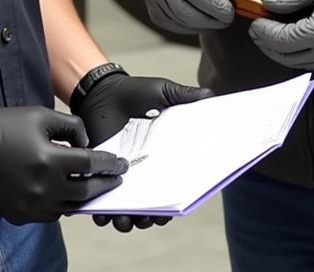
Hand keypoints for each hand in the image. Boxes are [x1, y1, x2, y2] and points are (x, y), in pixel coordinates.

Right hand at [0, 106, 127, 223]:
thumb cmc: (3, 126)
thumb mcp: (40, 115)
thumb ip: (70, 127)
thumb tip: (86, 144)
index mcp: (50, 160)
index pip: (90, 165)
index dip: (108, 164)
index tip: (121, 164)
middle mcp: (44, 188)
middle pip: (85, 191)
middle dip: (103, 184)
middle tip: (116, 179)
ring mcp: (31, 205)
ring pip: (69, 207)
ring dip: (84, 197)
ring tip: (94, 187)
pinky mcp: (20, 214)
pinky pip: (50, 214)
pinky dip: (62, 205)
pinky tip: (67, 194)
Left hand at [74, 70, 211, 231]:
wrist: (102, 91)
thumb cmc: (136, 94)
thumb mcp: (164, 92)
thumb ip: (186, 96)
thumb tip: (211, 96)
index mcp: (167, 160)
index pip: (178, 188)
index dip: (180, 200)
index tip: (179, 205)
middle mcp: (148, 176)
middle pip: (154, 208)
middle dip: (153, 218)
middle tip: (151, 218)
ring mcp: (124, 179)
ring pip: (129, 213)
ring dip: (129, 222)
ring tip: (126, 220)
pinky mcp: (102, 178)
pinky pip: (102, 205)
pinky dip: (103, 214)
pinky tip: (103, 215)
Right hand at [141, 0, 248, 32]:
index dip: (214, 3)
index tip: (231, 8)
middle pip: (186, 11)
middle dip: (212, 19)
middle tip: (229, 14)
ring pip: (181, 22)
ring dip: (205, 24)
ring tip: (218, 13)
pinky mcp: (153, 10)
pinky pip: (176, 26)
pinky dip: (194, 26)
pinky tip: (203, 16)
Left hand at [248, 0, 313, 70]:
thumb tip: (268, 3)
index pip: (282, 40)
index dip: (264, 31)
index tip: (254, 19)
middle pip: (287, 57)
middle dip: (267, 43)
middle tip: (257, 27)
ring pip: (300, 63)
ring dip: (282, 50)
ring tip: (270, 32)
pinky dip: (299, 52)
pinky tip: (291, 37)